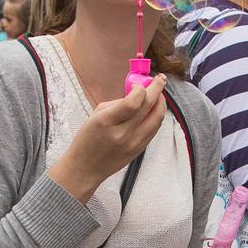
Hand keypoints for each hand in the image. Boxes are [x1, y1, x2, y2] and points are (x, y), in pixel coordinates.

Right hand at [54, 75, 167, 197]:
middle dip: (157, 88)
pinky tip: (154, 109)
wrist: (86, 168)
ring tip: (159, 94)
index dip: (140, 89)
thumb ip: (118, 103)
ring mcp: (134, 143)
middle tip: (160, 79)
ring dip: (161, 102)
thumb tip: (138, 93)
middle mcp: (123, 133)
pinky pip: (155, 128)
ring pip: (157, 118)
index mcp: (107, 122)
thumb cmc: (88, 138)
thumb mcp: (96, 115)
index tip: (138, 85)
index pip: (133, 102)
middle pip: (149, 106)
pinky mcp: (141, 149)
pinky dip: (157, 115)